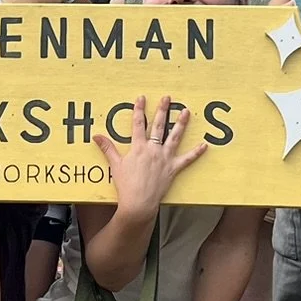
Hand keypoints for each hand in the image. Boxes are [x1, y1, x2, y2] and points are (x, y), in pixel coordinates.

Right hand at [94, 96, 206, 216]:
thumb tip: (96, 136)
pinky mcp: (173, 169)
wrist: (138, 202)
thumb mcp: (115, 165)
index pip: (138, 124)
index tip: (141, 98)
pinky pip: (187, 159)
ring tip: (185, 112)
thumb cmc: (126, 185)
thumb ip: (107, 148)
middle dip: (162, 110)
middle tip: (167, 98)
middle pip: (158, 126)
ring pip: (174, 137)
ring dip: (181, 124)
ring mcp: (164, 158)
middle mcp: (153, 150)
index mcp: (138, 147)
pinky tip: (204, 145)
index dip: (139, 110)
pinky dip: (196, 153)